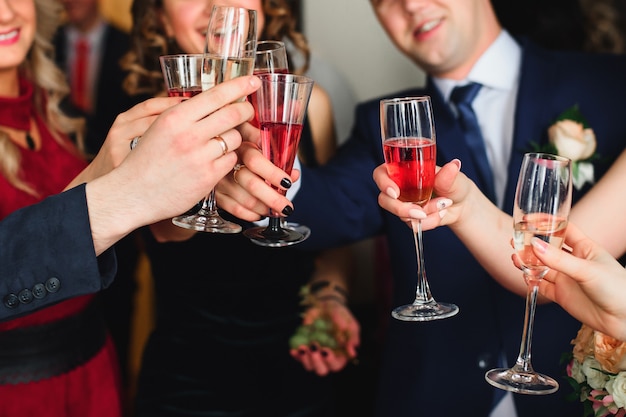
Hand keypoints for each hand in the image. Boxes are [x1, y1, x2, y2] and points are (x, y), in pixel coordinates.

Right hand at [86, 76, 259, 252]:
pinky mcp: (208, 178)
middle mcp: (188, 136)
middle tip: (247, 109)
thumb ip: (184, 113)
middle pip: (233, 114)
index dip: (239, 85)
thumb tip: (213, 98)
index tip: (253, 80)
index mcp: (174, 118)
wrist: (132, 194)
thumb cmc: (145, 160)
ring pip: (235, 138)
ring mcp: (199, 158)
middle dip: (245, 109)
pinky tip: (216, 159)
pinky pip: (231, 160)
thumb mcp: (158, 128)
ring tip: (222, 140)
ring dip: (234, 137)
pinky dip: (228, 158)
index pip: (215, 95)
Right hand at [215, 122, 298, 221]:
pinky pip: (234, 209)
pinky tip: (261, 213)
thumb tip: (293, 173)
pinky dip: (251, 214)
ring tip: (277, 211)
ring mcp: (220, 181)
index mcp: (239, 147)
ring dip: (265, 208)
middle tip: (287, 207)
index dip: (273, 173)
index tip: (287, 182)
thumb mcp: (256, 137)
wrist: (214, 147)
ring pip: (245, 200)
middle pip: (252, 185)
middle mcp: (227, 165)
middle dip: (274, 199)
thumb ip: (276, 154)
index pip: (255, 160)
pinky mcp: (215, 195)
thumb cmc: (239, 143)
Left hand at [290, 299, 359, 375]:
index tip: (325, 350)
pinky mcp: (305, 350)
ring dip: (305, 359)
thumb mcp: (350, 323)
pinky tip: (293, 350)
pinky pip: (299, 357)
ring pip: (309, 366)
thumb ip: (352, 336)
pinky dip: (296, 355)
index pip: (336, 365)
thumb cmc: (341, 316)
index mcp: (341, 355)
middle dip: (316, 361)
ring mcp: (315, 355)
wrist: (327, 305)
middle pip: (322, 370)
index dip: (331, 361)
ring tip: (303, 347)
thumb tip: (353, 350)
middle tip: (314, 347)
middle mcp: (327, 359)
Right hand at [373, 159, 461, 229]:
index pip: (381, 173)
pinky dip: (429, 222)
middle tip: (420, 212)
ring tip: (443, 206)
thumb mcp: (454, 178)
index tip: (395, 193)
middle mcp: (400, 187)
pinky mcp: (410, 218)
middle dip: (401, 209)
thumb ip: (449, 176)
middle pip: (384, 199)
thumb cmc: (455, 184)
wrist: (462, 205)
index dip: (383, 182)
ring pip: (399, 214)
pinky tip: (440, 214)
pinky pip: (412, 225)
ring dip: (424, 214)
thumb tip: (453, 166)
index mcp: (404, 170)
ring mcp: (403, 203)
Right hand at [526, 223, 625, 340]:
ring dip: (528, 262)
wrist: (624, 320)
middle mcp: (574, 262)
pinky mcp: (562, 295)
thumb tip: (535, 246)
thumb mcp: (587, 270)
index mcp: (584, 248)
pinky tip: (525, 276)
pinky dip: (531, 281)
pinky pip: (542, 285)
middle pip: (547, 248)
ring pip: (542, 266)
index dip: (547, 222)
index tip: (529, 218)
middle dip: (531, 243)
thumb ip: (559, 259)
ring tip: (516, 258)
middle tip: (515, 239)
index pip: (563, 229)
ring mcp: (567, 278)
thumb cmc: (618, 289)